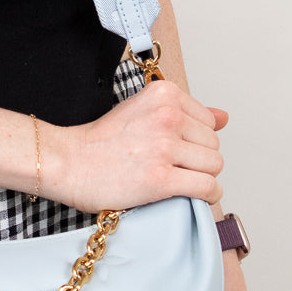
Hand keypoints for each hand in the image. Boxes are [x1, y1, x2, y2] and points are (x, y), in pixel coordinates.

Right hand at [52, 79, 227, 213]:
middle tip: (170, 165)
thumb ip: (187, 112)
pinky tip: (189, 195)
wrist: (68, 162)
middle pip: (214, 145)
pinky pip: (207, 187)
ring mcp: (164, 148)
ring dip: (200, 178)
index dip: (193, 140)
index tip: (172, 148)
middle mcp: (167, 116)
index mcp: (164, 94)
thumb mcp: (143, 111)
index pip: (209, 122)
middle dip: (197, 159)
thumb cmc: (101, 140)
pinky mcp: (160, 179)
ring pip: (214, 166)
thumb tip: (224, 117)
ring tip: (175, 179)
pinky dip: (206, 195)